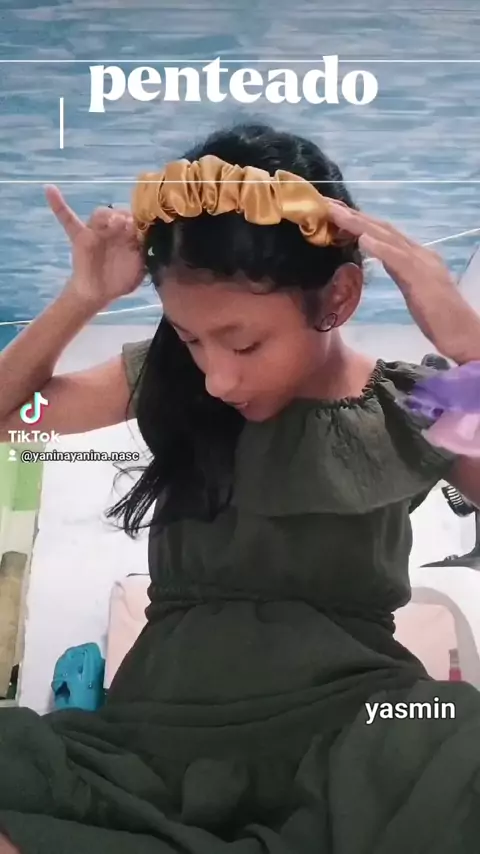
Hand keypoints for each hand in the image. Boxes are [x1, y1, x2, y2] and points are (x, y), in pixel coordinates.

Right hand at [45, 185, 145, 307]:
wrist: (99, 293)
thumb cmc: (120, 280)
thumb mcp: (139, 269)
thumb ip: (144, 256)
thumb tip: (150, 244)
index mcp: (129, 235)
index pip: (136, 220)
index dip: (139, 221)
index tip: (142, 228)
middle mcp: (114, 230)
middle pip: (119, 213)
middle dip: (125, 217)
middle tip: (128, 226)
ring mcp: (96, 232)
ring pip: (100, 214)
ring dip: (108, 216)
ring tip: (114, 224)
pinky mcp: (80, 237)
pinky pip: (68, 219)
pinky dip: (58, 204)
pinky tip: (49, 189)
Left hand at [326, 201, 479, 362]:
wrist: (462, 333)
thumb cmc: (440, 318)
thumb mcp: (414, 289)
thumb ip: (399, 271)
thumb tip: (381, 258)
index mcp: (417, 256)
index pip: (384, 234)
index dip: (360, 222)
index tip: (336, 213)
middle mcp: (419, 253)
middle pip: (382, 229)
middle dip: (354, 215)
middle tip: (327, 203)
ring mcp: (421, 263)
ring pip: (386, 237)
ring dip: (359, 223)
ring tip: (336, 213)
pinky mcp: (421, 279)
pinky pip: (398, 259)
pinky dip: (379, 247)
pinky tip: (362, 238)